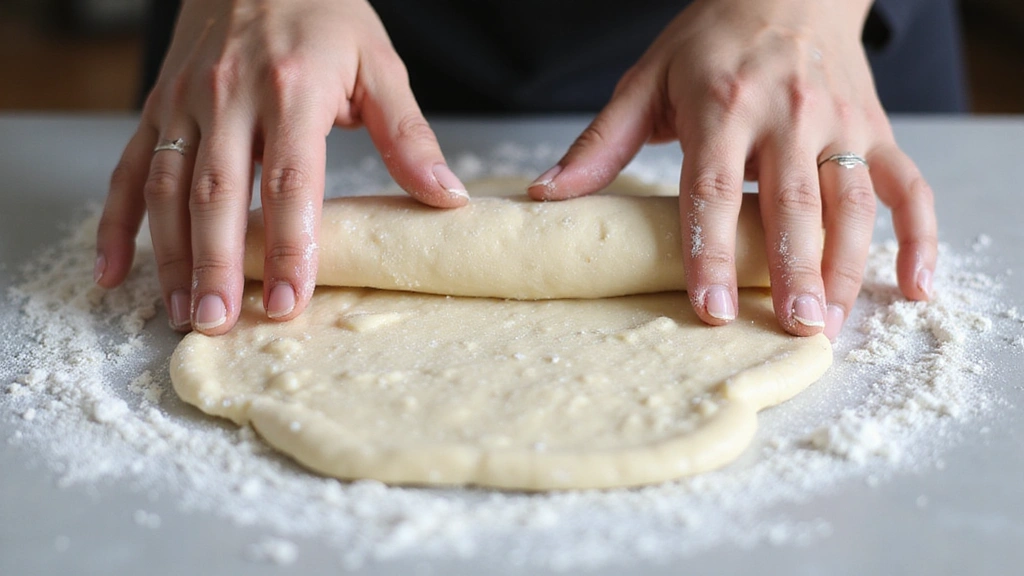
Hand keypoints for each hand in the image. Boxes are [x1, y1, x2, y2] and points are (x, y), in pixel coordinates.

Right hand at [95, 0, 467, 334]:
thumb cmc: (323, 12)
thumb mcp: (378, 64)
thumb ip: (408, 134)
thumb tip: (447, 197)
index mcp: (292, 89)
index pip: (291, 180)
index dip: (291, 245)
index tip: (292, 302)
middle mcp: (229, 97)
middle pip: (218, 192)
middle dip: (218, 264)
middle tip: (221, 322)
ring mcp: (185, 102)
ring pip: (168, 186)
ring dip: (170, 256)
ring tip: (180, 312)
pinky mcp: (158, 106)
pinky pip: (128, 168)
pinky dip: (116, 223)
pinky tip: (114, 272)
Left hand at [529, 0, 935, 340]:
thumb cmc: (710, 42)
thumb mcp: (646, 81)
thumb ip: (600, 144)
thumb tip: (547, 195)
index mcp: (722, 104)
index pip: (713, 189)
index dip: (710, 251)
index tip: (709, 308)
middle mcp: (788, 113)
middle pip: (793, 203)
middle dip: (792, 271)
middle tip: (790, 329)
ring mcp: (840, 122)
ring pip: (854, 201)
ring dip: (847, 267)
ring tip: (830, 325)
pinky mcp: (876, 128)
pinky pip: (910, 185)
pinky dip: (920, 236)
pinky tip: (914, 286)